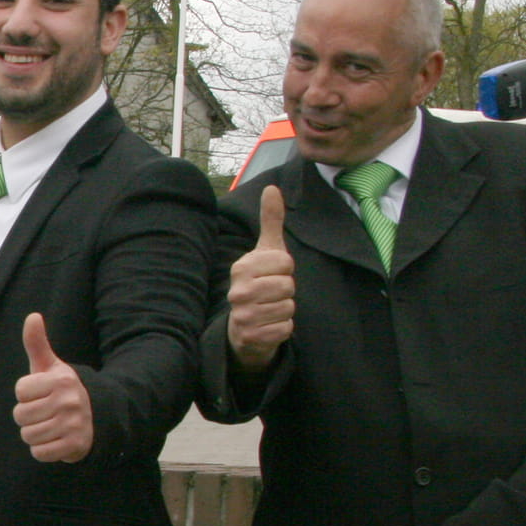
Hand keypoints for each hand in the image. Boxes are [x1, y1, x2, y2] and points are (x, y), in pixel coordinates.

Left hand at [13, 313, 92, 462]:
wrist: (99, 417)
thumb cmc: (64, 390)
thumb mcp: (52, 366)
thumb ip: (38, 344)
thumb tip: (32, 316)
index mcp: (61, 380)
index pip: (20, 392)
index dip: (27, 395)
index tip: (42, 394)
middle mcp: (69, 401)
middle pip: (20, 415)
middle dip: (29, 417)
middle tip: (46, 413)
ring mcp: (73, 424)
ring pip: (28, 435)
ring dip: (35, 434)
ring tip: (51, 426)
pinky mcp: (75, 445)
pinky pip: (40, 453)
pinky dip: (44, 450)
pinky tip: (55, 440)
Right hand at [228, 185, 293, 373]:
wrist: (244, 328)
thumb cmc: (259, 284)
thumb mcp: (265, 252)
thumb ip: (271, 221)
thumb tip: (272, 187)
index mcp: (241, 268)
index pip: (285, 263)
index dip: (286, 269)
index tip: (273, 274)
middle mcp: (237, 292)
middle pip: (288, 286)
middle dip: (287, 291)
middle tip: (272, 294)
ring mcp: (242, 316)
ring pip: (288, 307)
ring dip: (285, 310)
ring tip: (270, 309)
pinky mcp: (251, 337)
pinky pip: (285, 328)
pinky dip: (283, 328)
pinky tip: (269, 325)